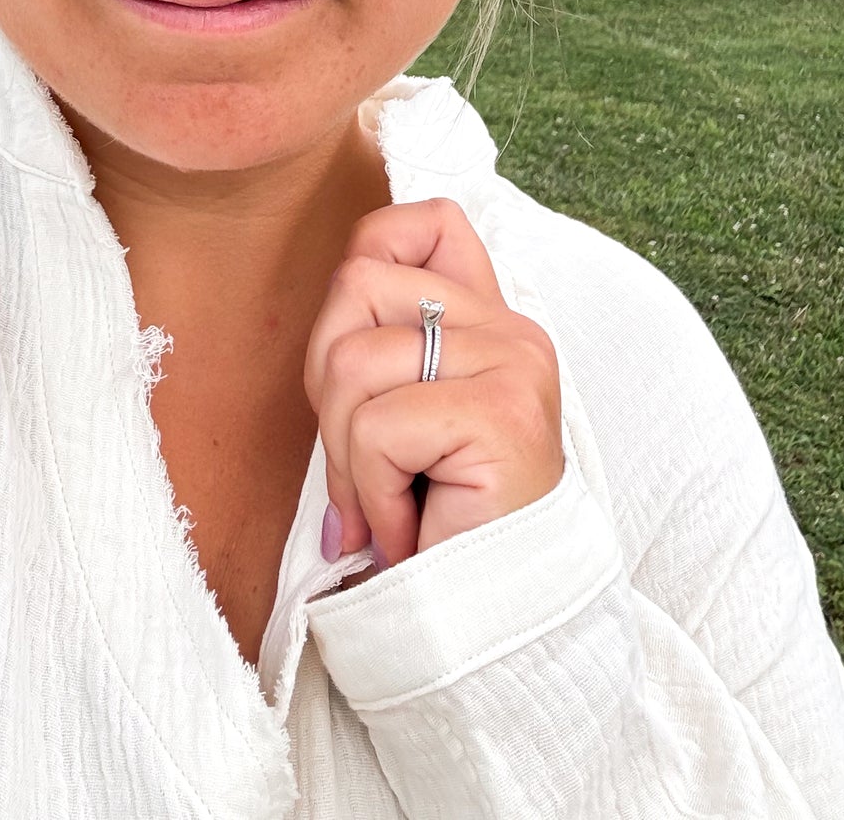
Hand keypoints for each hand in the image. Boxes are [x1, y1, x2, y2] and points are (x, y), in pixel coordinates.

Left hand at [303, 197, 564, 568]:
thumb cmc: (434, 522)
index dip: (369, 258)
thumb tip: (336, 299)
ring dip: (347, 456)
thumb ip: (383, 348)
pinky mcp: (503, 413)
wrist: (489, 622)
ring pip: (352, 360)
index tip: (362, 350)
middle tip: (366, 465)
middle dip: (328, 387)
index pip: (424, 222)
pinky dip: (371, 492)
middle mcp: (512, 329)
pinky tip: (408, 528)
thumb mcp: (397, 417)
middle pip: (355, 286)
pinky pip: (378, 426)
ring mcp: (515, 364)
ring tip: (390, 504)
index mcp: (491, 318)